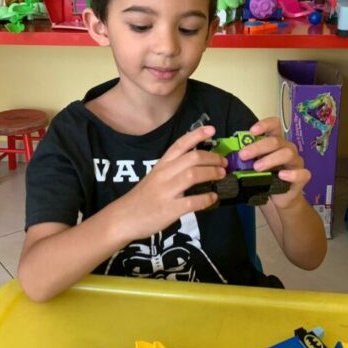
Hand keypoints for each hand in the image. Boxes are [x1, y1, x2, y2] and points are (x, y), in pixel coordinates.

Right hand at [114, 125, 227, 240]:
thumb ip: (173, 169)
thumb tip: (199, 165)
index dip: (196, 135)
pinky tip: (213, 198)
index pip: (180, 145)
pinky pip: (192, 202)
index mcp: (161, 165)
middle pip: (192, 158)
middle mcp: (164, 174)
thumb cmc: (143, 197)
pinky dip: (206, 199)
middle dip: (212, 158)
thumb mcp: (155, 177)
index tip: (212, 129)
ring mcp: (166, 192)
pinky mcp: (169, 209)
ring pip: (193, 175)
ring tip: (221, 175)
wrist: (123, 218)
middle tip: (224, 162)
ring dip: (211, 173)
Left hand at [239, 116, 310, 208]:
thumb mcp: (253, 165)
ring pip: (287, 154)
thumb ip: (246, 157)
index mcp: (276, 142)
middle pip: (276, 141)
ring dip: (270, 159)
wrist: (278, 198)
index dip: (264, 125)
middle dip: (258, 147)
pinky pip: (301, 173)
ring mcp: (296, 162)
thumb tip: (228, 153)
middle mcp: (287, 148)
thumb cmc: (265, 177)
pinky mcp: (302, 177)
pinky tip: (281, 176)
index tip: (252, 131)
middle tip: (243, 156)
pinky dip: (291, 174)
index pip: (274, 125)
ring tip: (257, 168)